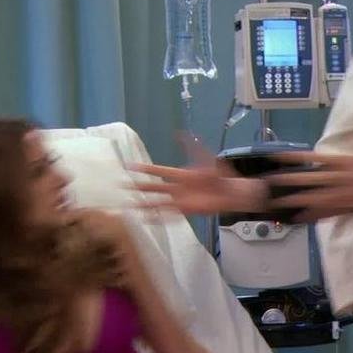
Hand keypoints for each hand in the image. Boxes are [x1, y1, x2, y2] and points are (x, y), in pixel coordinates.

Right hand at [130, 133, 267, 214]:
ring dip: (145, 204)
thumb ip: (193, 146)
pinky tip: (147, 219)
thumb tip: (182, 133)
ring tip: (130, 206)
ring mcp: (180, 200)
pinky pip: (169, 215)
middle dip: (139, 186)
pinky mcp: (186, 210)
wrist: (230, 192)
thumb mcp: (206, 158)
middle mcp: (176, 188)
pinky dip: (158, 217)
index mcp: (180, 175)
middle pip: (154, 187)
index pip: (158, 171)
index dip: (145, 169)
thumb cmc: (219, 176)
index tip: (130, 166)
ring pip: (158, 202)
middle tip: (123, 186)